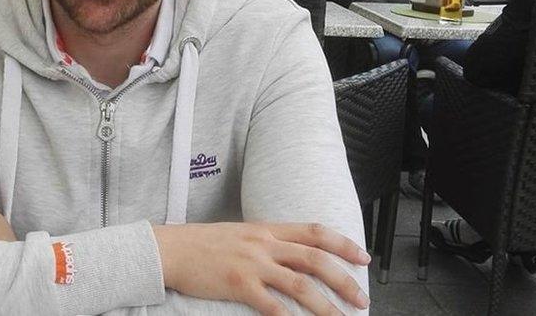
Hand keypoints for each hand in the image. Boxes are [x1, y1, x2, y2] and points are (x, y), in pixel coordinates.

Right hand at [154, 222, 370, 314]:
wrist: (171, 248)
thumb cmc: (203, 243)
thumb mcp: (240, 233)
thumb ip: (266, 241)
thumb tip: (290, 254)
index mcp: (267, 229)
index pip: (315, 232)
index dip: (343, 244)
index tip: (364, 257)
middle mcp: (264, 244)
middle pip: (315, 259)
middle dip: (345, 279)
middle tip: (363, 298)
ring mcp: (252, 264)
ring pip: (300, 284)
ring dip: (326, 306)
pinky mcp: (238, 284)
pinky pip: (272, 305)